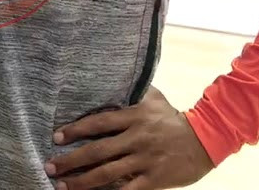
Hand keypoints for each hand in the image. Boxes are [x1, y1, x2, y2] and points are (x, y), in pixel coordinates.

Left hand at [46, 86, 213, 189]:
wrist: (207, 138)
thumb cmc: (174, 118)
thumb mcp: (153, 98)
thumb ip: (131, 92)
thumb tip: (109, 78)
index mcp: (134, 116)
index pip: (99, 122)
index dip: (76, 130)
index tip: (56, 137)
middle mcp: (137, 138)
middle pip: (98, 151)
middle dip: (71, 161)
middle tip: (51, 166)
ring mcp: (146, 160)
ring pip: (108, 173)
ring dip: (82, 182)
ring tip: (62, 186)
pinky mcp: (155, 179)